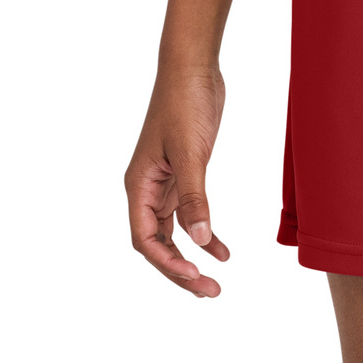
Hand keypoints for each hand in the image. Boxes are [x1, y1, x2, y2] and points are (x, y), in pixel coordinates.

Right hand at [125, 65, 229, 296]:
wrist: (193, 69)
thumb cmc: (185, 104)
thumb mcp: (191, 153)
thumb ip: (194, 198)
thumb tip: (198, 241)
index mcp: (139, 185)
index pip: (145, 239)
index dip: (167, 263)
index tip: (195, 276)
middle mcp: (146, 189)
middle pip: (157, 244)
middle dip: (180, 272)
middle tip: (211, 292)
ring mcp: (164, 185)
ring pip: (173, 235)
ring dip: (191, 259)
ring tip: (216, 284)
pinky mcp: (183, 177)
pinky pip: (189, 216)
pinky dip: (205, 236)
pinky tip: (223, 252)